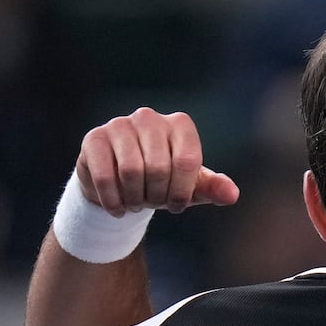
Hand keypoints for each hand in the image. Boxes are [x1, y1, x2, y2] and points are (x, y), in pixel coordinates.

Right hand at [75, 108, 239, 215]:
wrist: (122, 184)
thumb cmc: (163, 182)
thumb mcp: (191, 188)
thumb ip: (213, 189)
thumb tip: (231, 194)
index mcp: (180, 124)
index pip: (187, 161)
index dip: (182, 192)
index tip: (176, 204)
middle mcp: (149, 117)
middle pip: (158, 168)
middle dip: (157, 196)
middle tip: (152, 202)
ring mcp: (119, 125)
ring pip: (131, 172)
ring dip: (135, 199)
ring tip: (136, 202)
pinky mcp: (94, 139)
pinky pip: (106, 177)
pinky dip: (114, 201)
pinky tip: (118, 208)